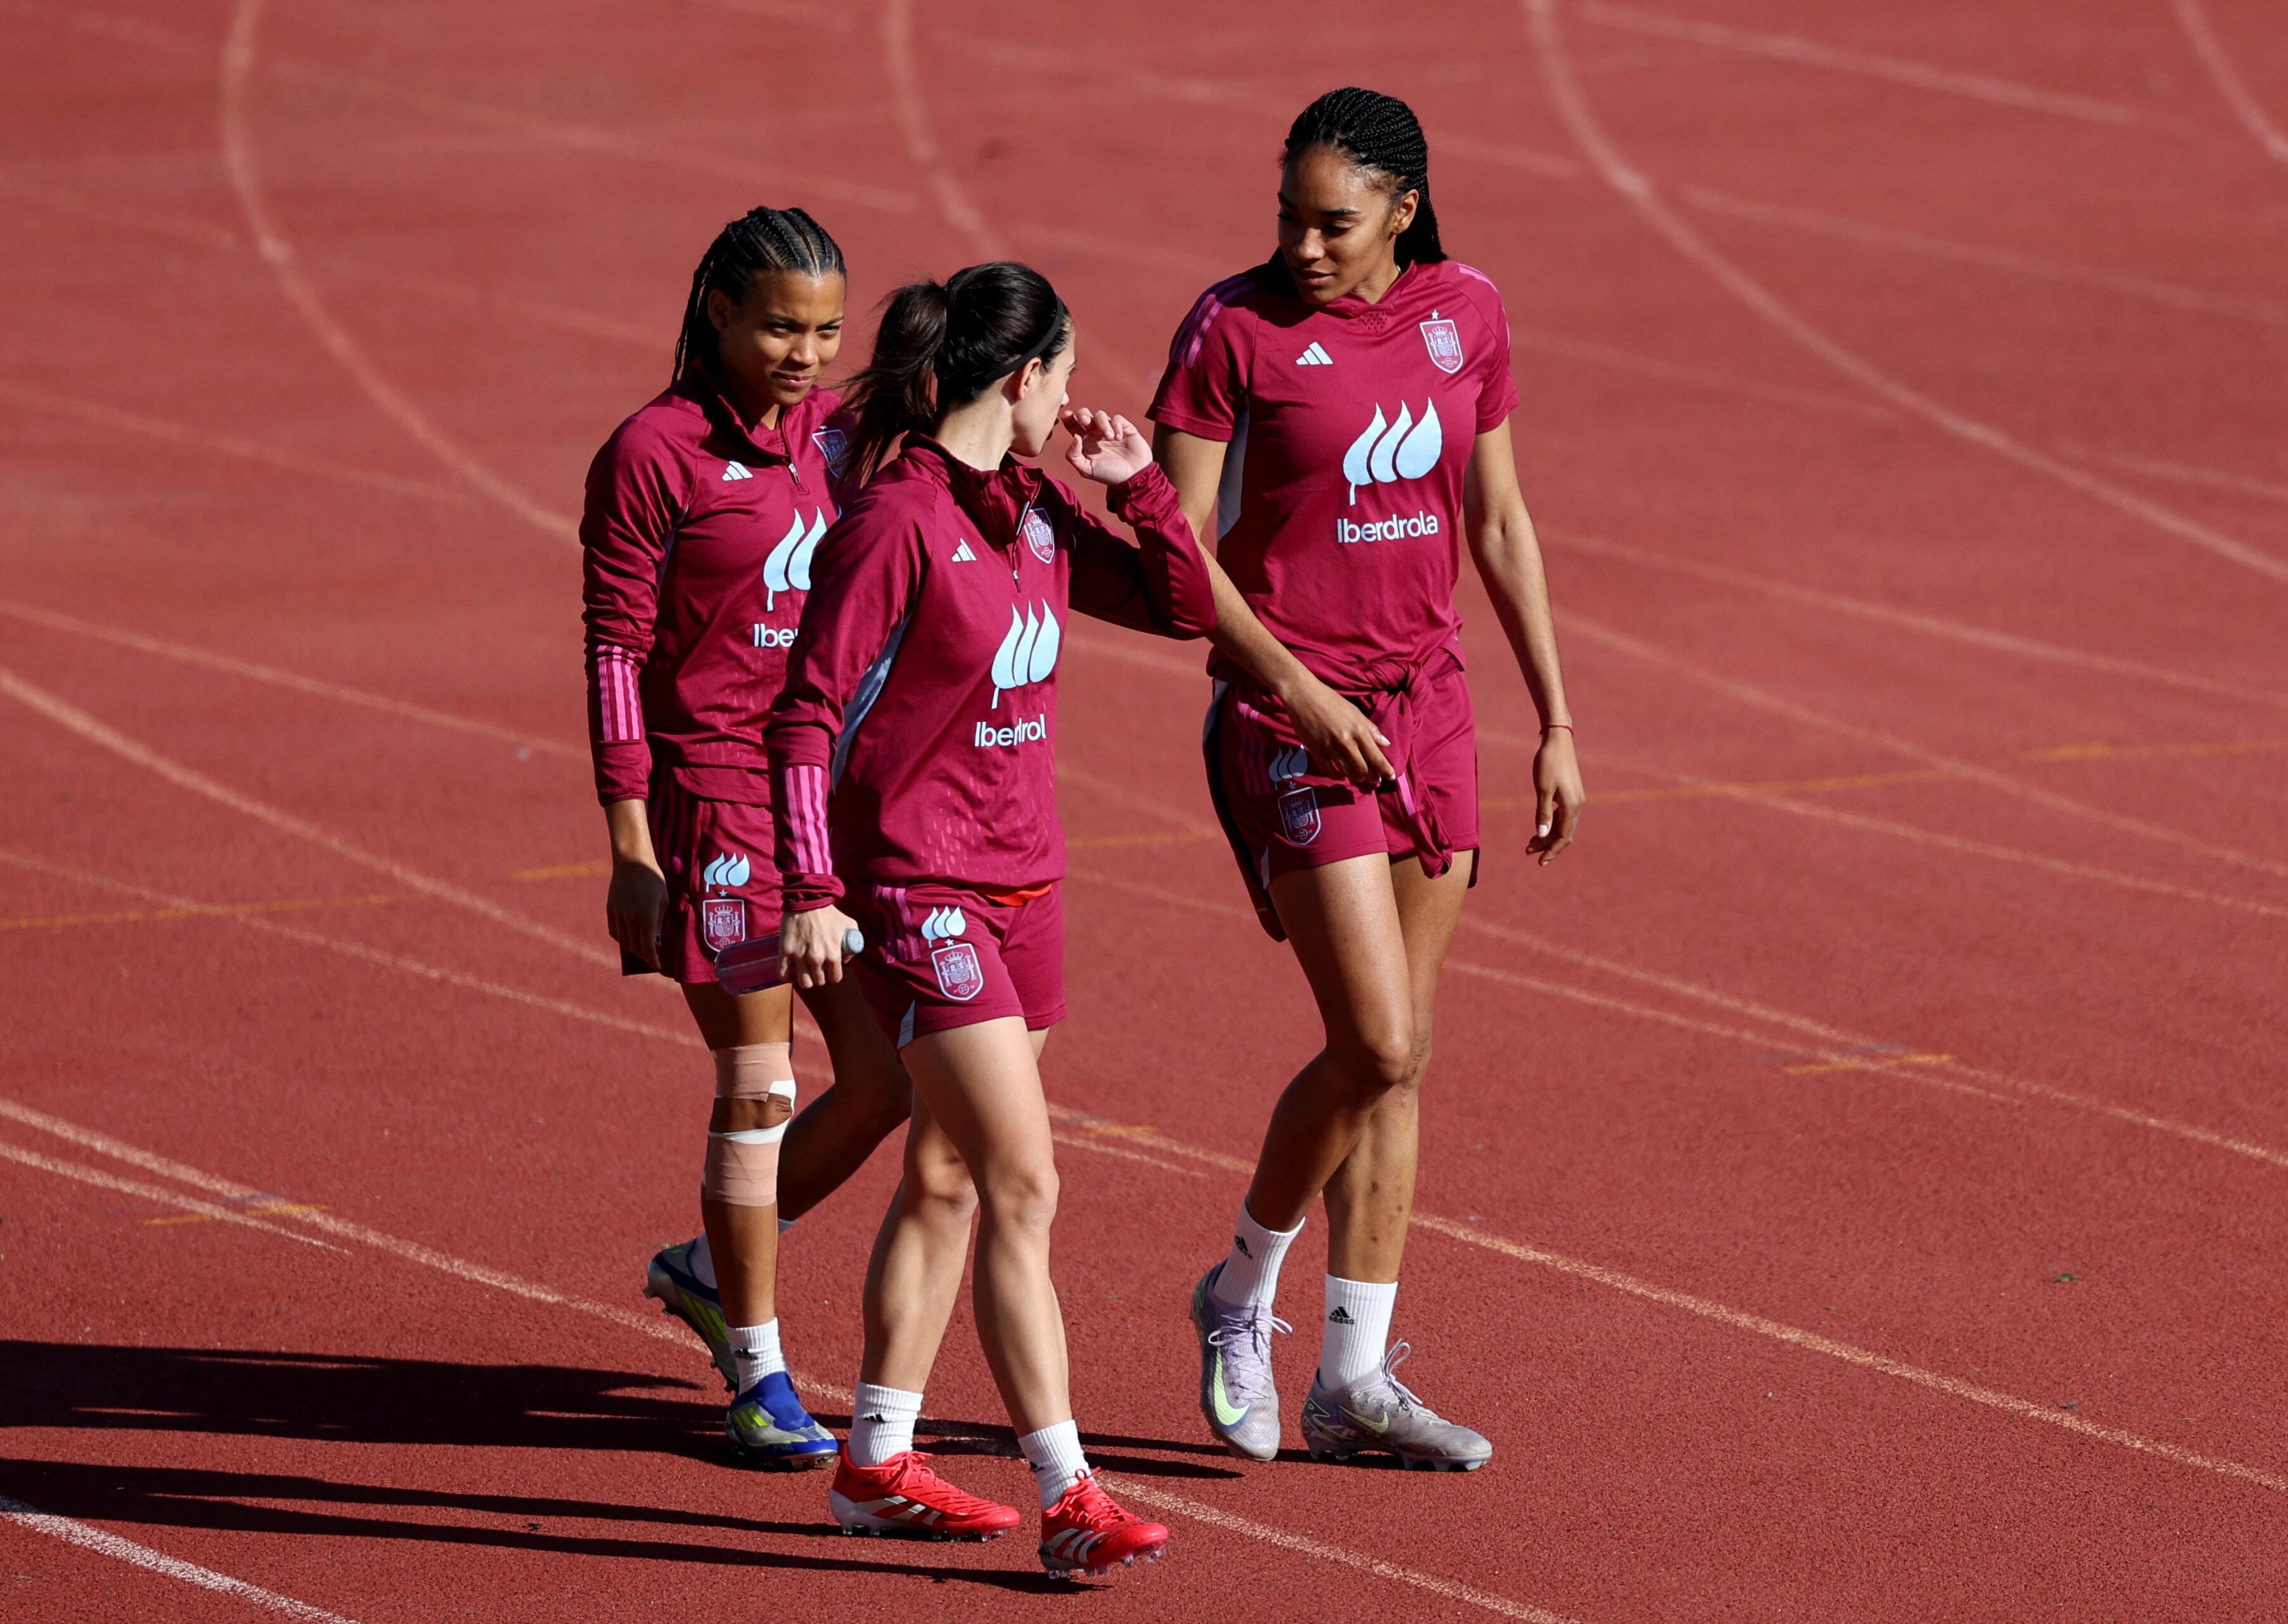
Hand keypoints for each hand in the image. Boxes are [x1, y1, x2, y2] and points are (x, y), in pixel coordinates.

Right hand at [606, 856, 666, 966]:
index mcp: (647, 917)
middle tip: (651, 956)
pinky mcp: (610, 910)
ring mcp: (618, 914)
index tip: (657, 966)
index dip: (652, 960)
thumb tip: (656, 941)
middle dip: (644, 955)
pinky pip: (614, 931)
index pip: (648, 948)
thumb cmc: (654, 879)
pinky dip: (621, 938)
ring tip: (641, 948)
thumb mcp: (663, 901)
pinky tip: (628, 938)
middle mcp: (631, 919)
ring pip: (623, 941)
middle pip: (635, 947)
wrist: (632, 862)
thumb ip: (659, 923)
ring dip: (633, 948)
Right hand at [780, 903, 858, 988]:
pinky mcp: (786, 951)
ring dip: (805, 979)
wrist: (808, 899)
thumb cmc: (829, 913)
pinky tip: (789, 974)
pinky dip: (786, 977)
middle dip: (819, 976)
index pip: (835, 978)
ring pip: (803, 982)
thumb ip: (853, 943)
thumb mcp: (850, 925)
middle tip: (816, 968)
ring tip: (805, 971)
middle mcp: (817, 959)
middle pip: (818, 981)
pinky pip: (782, 973)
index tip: (829, 971)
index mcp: (833, 954)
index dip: (833, 976)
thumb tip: (845, 959)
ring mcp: (800, 956)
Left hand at [1060, 407, 1150, 484]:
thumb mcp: (1086, 470)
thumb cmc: (1109, 475)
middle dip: (1083, 414)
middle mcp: (1095, 434)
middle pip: (1084, 414)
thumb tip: (1074, 436)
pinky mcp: (1124, 428)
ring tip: (1109, 438)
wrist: (1133, 477)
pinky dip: (1116, 426)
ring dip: (1103, 424)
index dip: (1068, 418)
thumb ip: (1074, 455)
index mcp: (1084, 442)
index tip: (1067, 415)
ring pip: (1100, 415)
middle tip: (1086, 421)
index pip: (1072, 425)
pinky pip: (1117, 418)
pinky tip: (1119, 438)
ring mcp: (1110, 429)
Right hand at [1281, 672, 1394, 785]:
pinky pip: (1329, 770)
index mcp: (1359, 730)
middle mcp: (1346, 741)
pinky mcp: (1316, 750)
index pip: (1376, 756)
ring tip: (1358, 776)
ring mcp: (1330, 747)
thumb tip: (1386, 743)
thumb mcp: (1355, 712)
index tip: (1391, 777)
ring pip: (1346, 771)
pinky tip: (1340, 774)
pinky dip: (1337, 775)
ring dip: (1354, 777)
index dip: (1385, 770)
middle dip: (1370, 776)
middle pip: (1362, 768)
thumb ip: (1371, 729)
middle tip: (1373, 778)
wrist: (1304, 695)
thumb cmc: (1331, 700)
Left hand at [1528, 728, 1584, 865]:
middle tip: (1528, 851)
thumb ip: (1543, 813)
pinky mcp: (1572, 793)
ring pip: (1565, 825)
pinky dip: (1553, 824)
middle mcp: (1578, 805)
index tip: (1539, 861)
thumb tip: (1542, 834)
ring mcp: (1576, 799)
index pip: (1563, 837)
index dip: (1551, 851)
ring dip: (1549, 835)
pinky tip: (1541, 826)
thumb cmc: (1548, 762)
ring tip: (1531, 842)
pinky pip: (1564, 816)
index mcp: (1572, 806)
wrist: (1557, 740)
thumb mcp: (1543, 789)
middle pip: (1565, 834)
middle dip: (1547, 845)